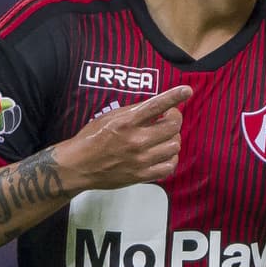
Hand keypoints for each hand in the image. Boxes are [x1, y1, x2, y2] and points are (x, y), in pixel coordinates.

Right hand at [57, 85, 191, 190]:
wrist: (78, 166)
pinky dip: (171, 158)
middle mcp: (136, 140)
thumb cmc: (92, 138)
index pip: (156, 106)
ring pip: (174, 146)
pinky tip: (164, 153)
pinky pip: (169, 166)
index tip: (187, 90)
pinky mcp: (142, 175)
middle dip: (174, 119)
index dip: (174, 96)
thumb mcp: (110, 117)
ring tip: (164, 136)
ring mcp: (140, 160)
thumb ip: (135, 111)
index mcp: (126, 122)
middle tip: (169, 117)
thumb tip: (159, 104)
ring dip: (173, 138)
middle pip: (172, 127)